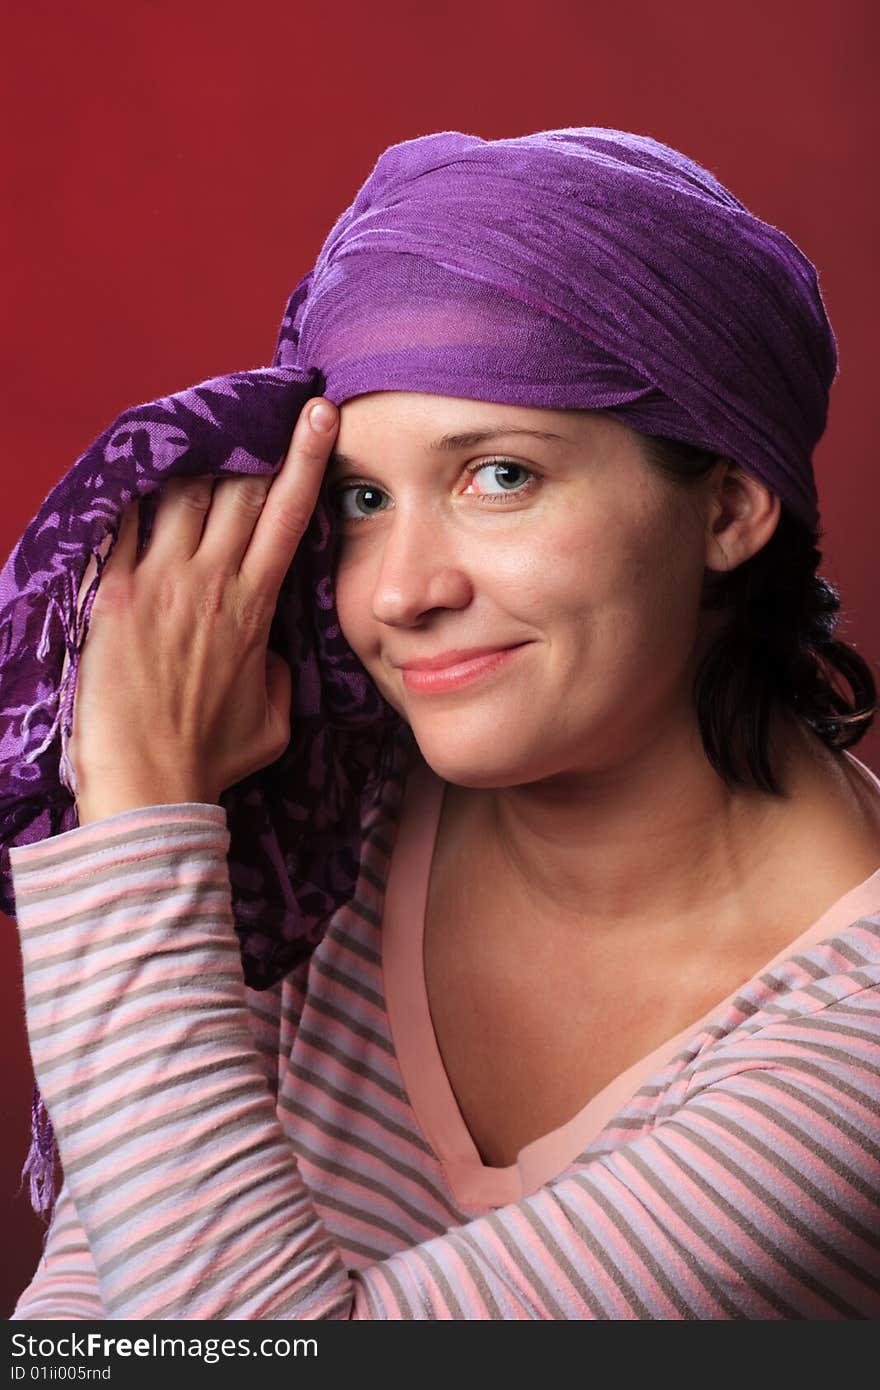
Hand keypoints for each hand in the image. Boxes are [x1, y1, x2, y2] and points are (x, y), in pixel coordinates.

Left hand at [64, 397, 338, 821]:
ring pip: (183, 493)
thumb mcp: (273, 719)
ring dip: (190, 466)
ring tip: (190, 445)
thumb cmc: (212, 758)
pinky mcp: (115, 594)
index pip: (288, 514)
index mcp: (256, 607)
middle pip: (236, 487)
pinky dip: (128, 495)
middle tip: (248, 416)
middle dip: (246, 446)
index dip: (304, 456)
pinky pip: (121, 523)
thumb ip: (277, 672)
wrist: (151, 784)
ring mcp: (162, 582)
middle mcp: (213, 581)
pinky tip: (129, 472)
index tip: (317, 412)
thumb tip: (268, 652)